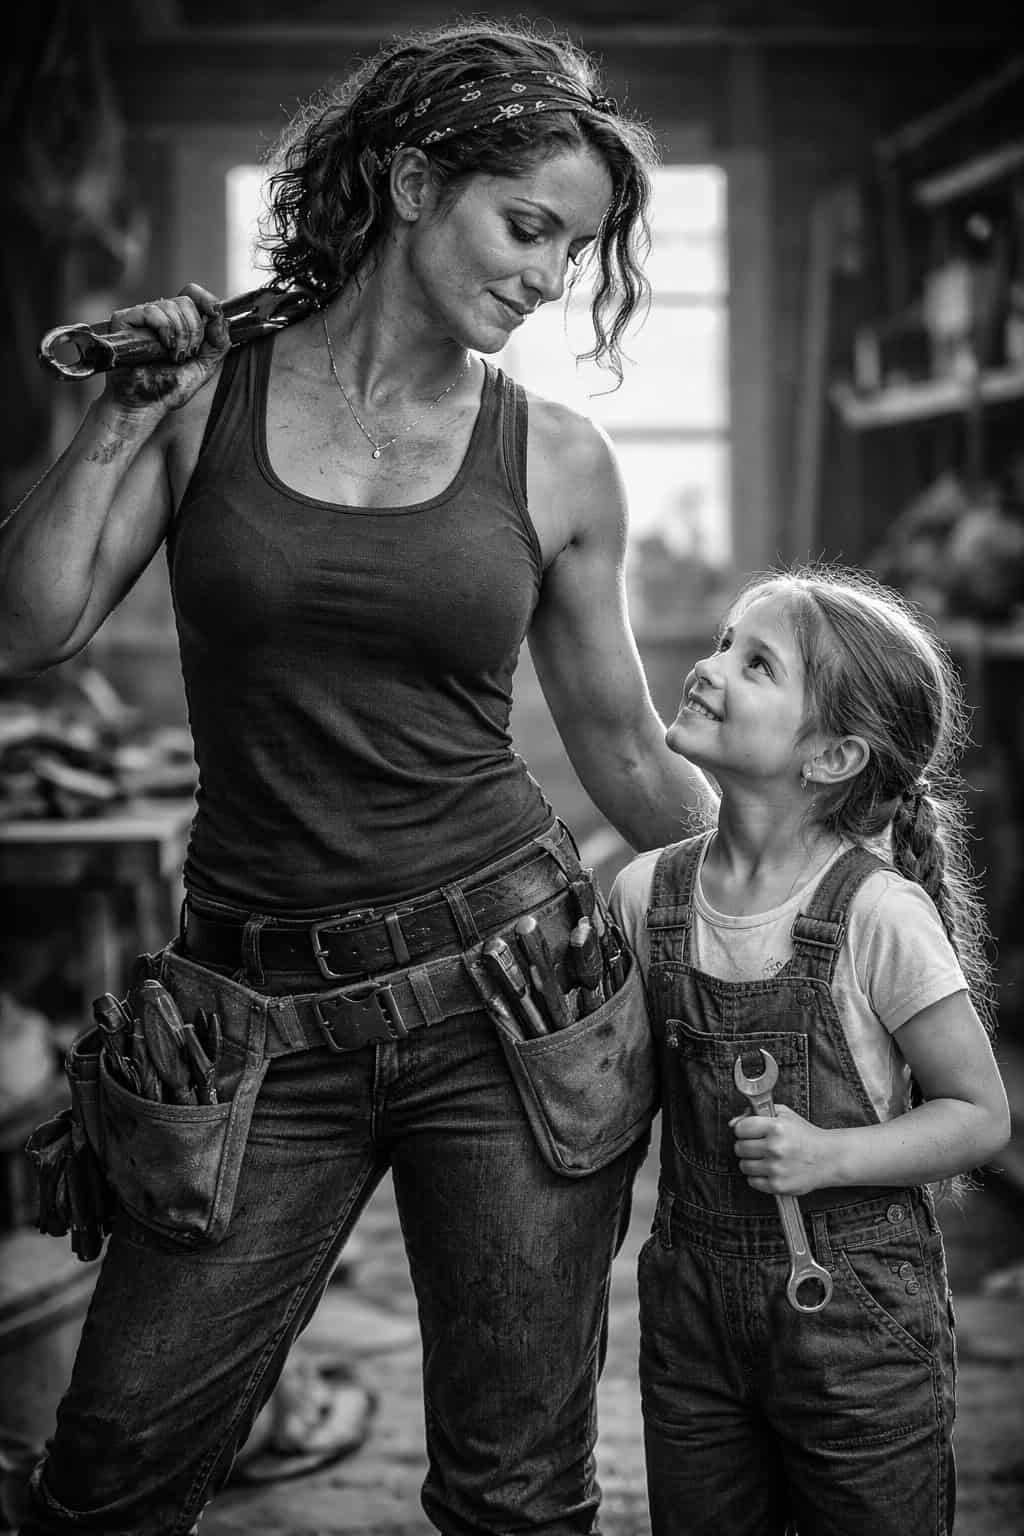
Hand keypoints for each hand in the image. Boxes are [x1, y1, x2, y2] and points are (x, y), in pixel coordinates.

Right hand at [102, 283, 230, 412]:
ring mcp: (142, 316)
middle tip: (186, 354)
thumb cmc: (170, 388)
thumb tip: (221, 317)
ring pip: (170, 305)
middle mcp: (160, 316)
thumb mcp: (205, 366)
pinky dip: (163, 329)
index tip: (216, 312)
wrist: (144, 404)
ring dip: (180, 335)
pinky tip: (163, 346)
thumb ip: (219, 343)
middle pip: (186, 301)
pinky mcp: (124, 319)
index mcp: (178, 323)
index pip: (192, 294)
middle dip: (194, 331)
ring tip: (173, 356)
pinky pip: (151, 311)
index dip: (206, 299)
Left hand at [731, 1104, 830, 1196]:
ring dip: (752, 1162)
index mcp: (776, 1128)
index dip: (744, 1130)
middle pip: (739, 1148)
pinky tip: (770, 1170)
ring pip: (743, 1166)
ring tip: (766, 1159)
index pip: (740, 1128)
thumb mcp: (784, 1116)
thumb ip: (756, 1114)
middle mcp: (775, 1148)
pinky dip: (758, 1177)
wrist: (828, 1158)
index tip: (752, 1132)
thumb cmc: (805, 1136)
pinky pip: (752, 1182)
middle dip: (747, 1146)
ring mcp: (776, 1168)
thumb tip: (733, 1123)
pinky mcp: (778, 1185)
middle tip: (760, 1146)